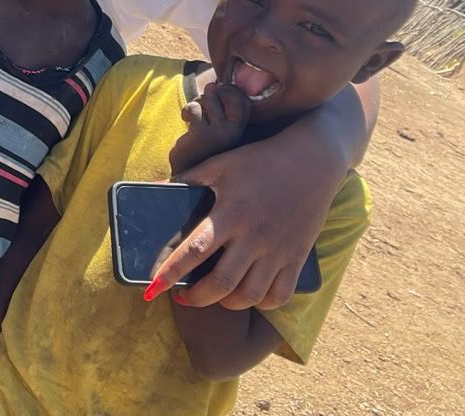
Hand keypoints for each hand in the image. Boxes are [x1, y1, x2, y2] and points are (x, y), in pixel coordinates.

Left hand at [151, 128, 343, 310]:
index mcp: (230, 213)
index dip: (170, 273)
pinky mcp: (297, 258)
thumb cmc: (259, 160)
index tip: (152, 289)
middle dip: (195, 298)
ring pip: (249, 296)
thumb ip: (187, 179)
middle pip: (221, 283)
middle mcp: (254, 237)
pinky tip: (246, 295)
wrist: (312, 161)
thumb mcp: (220, 165)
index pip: (193, 251)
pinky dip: (261, 304)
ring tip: (211, 296)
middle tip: (181, 297)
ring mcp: (278, 251)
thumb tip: (153, 186)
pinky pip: (279, 295)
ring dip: (225, 303)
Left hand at [169, 82, 250, 175]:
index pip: (241, 97)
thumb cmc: (201, 143)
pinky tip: (186, 120)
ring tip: (195, 117)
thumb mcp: (214, 121)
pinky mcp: (204, 135)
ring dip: (196, 103)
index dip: (227, 91)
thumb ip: (218, 104)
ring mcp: (221, 133)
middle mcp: (236, 131)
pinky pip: (194, 109)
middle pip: (225, 92)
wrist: (188, 171)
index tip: (215, 98)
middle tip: (203, 106)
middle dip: (210, 94)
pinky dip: (187, 111)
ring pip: (208, 98)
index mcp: (241, 127)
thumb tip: (213, 84)